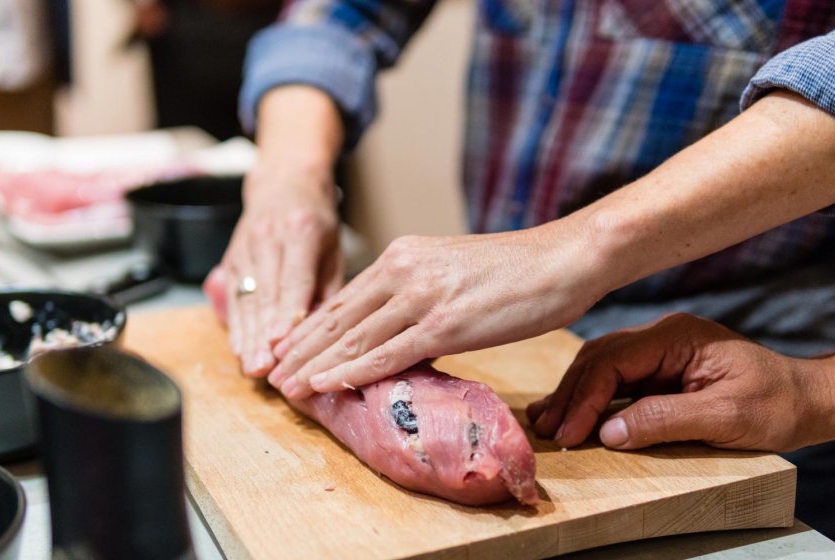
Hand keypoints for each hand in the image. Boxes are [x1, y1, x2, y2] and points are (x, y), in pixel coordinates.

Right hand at [209, 160, 341, 376]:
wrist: (284, 182)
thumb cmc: (317, 221)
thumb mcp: (333, 247)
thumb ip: (329, 288)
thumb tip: (325, 332)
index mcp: (300, 232)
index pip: (293, 278)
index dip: (285, 311)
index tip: (281, 341)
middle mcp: (268, 238)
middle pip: (265, 293)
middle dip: (263, 334)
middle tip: (265, 367)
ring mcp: (245, 248)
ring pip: (245, 298)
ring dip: (247, 336)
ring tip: (252, 366)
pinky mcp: (231, 258)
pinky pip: (232, 297)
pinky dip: (235, 325)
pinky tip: (239, 349)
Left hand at [270, 224, 603, 398]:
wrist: (562, 258)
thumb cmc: (515, 270)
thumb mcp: (451, 269)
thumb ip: (417, 290)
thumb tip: (393, 323)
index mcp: (403, 254)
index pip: (344, 297)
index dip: (310, 329)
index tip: (287, 351)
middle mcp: (404, 269)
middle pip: (338, 316)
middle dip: (301, 350)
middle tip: (272, 375)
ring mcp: (423, 295)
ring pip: (354, 336)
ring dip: (316, 365)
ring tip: (287, 388)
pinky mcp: (446, 321)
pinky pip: (388, 351)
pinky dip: (352, 371)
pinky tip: (328, 384)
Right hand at [527, 313, 834, 452]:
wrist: (807, 400)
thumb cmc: (776, 404)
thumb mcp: (725, 416)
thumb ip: (665, 419)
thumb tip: (608, 431)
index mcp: (675, 336)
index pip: (613, 360)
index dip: (586, 396)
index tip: (570, 432)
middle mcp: (661, 336)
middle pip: (598, 359)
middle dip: (570, 395)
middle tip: (546, 429)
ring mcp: (658, 351)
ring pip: (600, 367)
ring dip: (573, 395)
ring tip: (546, 422)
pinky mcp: (659, 369)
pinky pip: (614, 379)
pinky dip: (589, 397)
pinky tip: (568, 412)